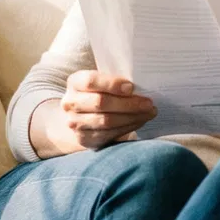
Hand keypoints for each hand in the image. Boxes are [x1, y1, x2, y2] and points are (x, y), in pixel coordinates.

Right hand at [35, 70, 156, 153]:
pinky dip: (128, 127)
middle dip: (128, 104)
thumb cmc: (100, 92)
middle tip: (149, 103)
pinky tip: (139, 121)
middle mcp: (70, 102)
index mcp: (75, 82)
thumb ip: (117, 81)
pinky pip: (108, 134)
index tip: (132, 87)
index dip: (112, 84)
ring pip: (106, 121)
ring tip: (149, 112)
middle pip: (100, 103)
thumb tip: (143, 84)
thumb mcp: (104, 81)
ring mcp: (75, 122)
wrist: (84, 114)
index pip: (91, 81)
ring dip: (132, 117)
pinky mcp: (84, 138)